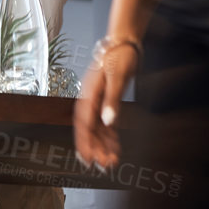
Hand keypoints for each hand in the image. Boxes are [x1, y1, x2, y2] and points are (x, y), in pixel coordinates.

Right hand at [74, 40, 138, 166]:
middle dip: (95, 148)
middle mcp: (91, 100)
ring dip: (103, 145)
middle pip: (90, 129)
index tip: (88, 159)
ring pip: (98, 129)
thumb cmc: (120, 55)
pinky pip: (107, 123)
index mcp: (88, 94)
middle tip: (103, 166)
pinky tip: (115, 148)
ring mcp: (98, 101)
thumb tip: (108, 122)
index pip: (84, 123)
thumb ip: (113, 100)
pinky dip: (110, 136)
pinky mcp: (107, 101)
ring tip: (111, 162)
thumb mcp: (117, 77)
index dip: (84, 142)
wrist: (125, 42)